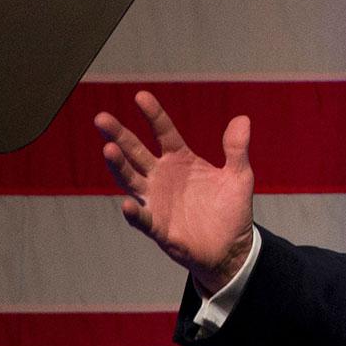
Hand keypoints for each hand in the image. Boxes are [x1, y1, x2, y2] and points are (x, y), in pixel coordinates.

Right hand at [94, 91, 255, 296]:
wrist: (232, 248)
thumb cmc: (231, 210)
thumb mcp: (239, 176)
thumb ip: (237, 149)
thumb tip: (243, 119)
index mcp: (181, 160)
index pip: (163, 132)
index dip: (153, 115)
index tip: (140, 96)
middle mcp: (162, 177)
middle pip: (136, 152)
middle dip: (119, 135)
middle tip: (101, 118)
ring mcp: (157, 201)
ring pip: (131, 180)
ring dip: (119, 166)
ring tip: (108, 149)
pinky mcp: (159, 228)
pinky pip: (143, 219)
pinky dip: (135, 213)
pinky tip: (127, 205)